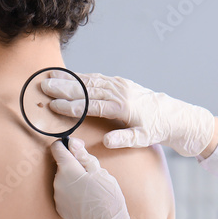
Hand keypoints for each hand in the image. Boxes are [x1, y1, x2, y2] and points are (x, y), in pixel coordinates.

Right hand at [40, 71, 215, 156]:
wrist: (173, 115)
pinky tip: (69, 76)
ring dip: (70, 80)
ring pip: (90, 80)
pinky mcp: (120, 83)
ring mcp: (120, 85)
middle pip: (87, 89)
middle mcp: (119, 92)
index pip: (92, 105)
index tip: (54, 105)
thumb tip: (105, 142)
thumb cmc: (157, 129)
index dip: (72, 106)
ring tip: (50, 77)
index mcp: (122, 106)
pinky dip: (82, 77)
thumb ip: (124, 140)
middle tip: (44, 86)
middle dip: (65, 88)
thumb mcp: (143, 138)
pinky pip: (97, 78)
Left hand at [50, 137, 142, 218]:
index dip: (67, 145)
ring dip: (72, 178)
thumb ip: (83, 155)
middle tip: (91, 172)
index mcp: (67, 169)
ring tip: (90, 187)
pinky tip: (85, 197)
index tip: (79, 149)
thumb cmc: (106, 196)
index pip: (57, 148)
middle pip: (61, 165)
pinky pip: (64, 192)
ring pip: (62, 179)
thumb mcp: (99, 171)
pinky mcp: (60, 207)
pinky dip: (71, 191)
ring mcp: (57, 196)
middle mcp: (57, 182)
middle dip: (73, 164)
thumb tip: (71, 142)